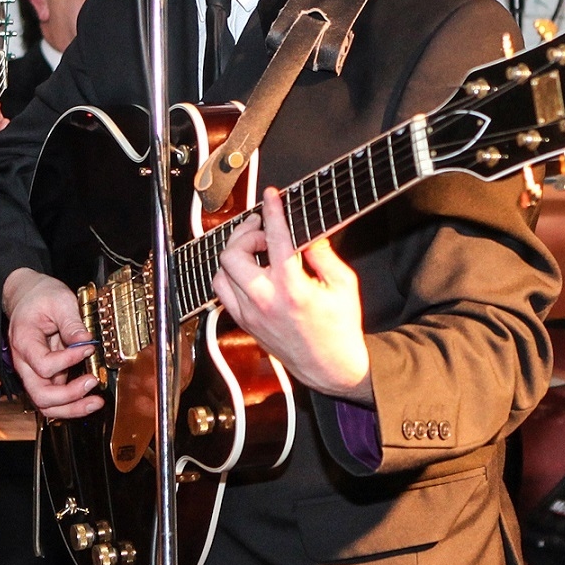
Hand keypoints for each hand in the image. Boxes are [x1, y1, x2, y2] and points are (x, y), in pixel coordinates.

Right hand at [4, 268, 103, 419]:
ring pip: (46, 404)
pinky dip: (71, 404)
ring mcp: (32, 372)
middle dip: (70, 395)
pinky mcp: (44, 376)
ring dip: (71, 408)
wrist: (27, 297)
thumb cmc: (40, 297)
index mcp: (24, 342)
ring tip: (95, 402)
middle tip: (93, 381)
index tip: (87, 348)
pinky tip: (89, 399)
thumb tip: (86, 341)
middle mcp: (24, 363)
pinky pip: (54, 400)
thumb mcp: (59, 301)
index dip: (68, 360)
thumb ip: (72, 323)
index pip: (44, 364)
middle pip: (41, 395)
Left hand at [213, 189, 371, 401]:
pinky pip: (223, 292)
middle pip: (233, 254)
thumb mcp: (343, 284)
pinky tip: (249, 272)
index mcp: (292, 289)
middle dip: (247, 234)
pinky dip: (231, 276)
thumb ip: (322, 254)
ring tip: (255, 251)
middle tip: (263, 232)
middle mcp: (265, 301)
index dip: (272, 211)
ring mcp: (250, 314)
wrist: (330, 367)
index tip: (271, 196)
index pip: (275, 238)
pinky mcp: (244, 324)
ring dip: (235, 255)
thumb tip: (307, 232)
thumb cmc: (339, 329)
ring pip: (221, 272)